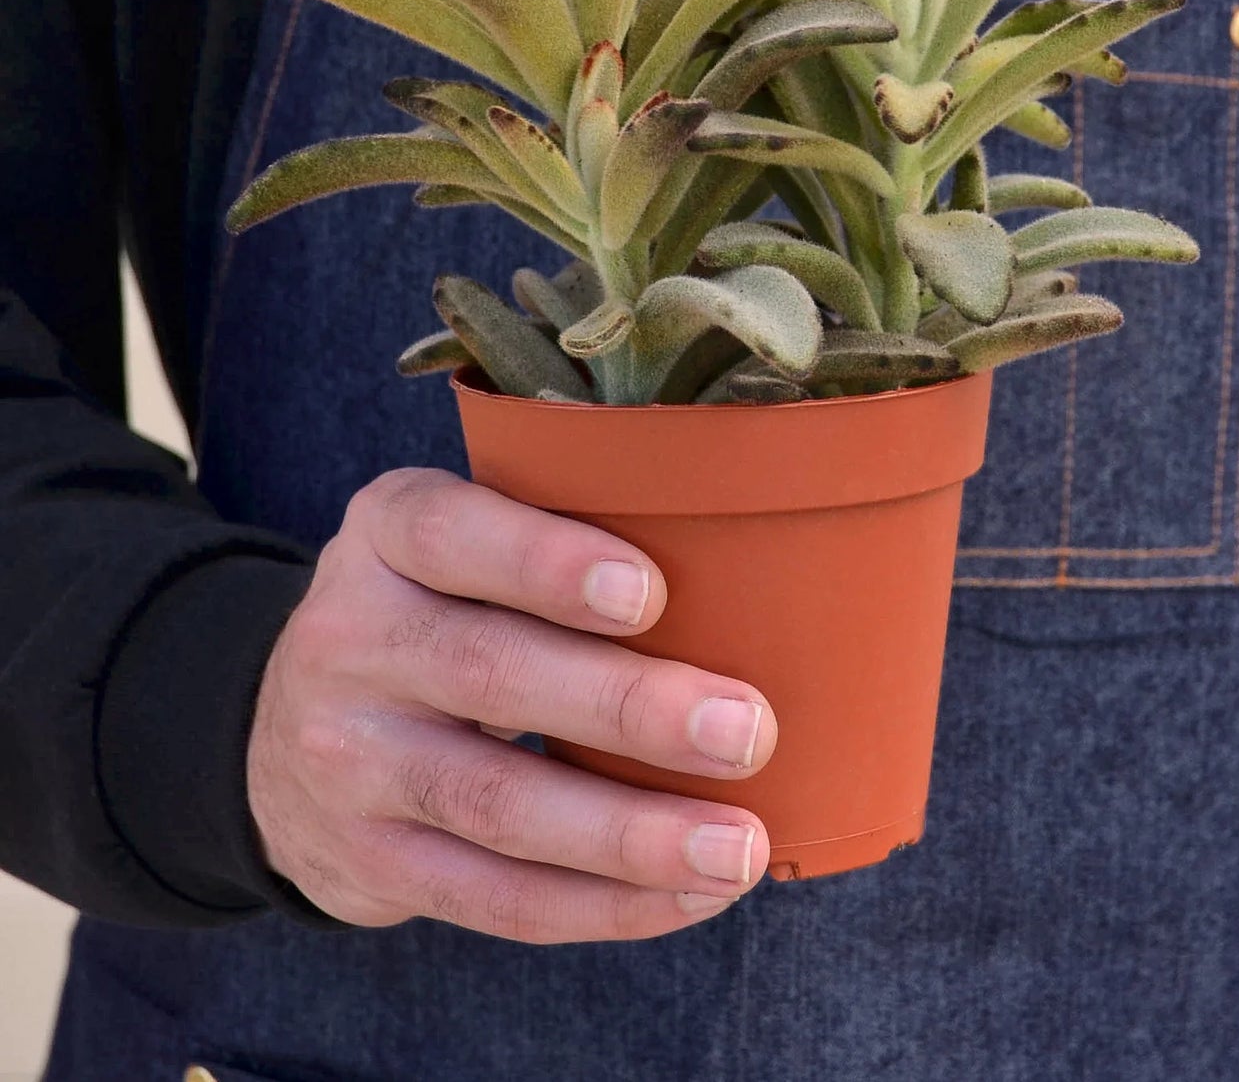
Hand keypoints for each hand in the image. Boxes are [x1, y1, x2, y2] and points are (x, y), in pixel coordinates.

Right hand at [247, 467, 775, 941]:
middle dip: (627, 708)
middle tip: (746, 730)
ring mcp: (348, 761)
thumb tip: (747, 571)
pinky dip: (601, 905)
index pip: (453, 535)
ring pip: (497, 804)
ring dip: (629, 834)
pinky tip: (688, 894)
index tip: (650, 593)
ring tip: (738, 846)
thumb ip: (557, 538)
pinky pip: (492, 897)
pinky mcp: (368, 862)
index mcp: (386, 537)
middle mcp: (350, 639)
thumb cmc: (439, 610)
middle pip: (489, 673)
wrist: (288, 729)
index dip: (546, 563)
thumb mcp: (462, 543)